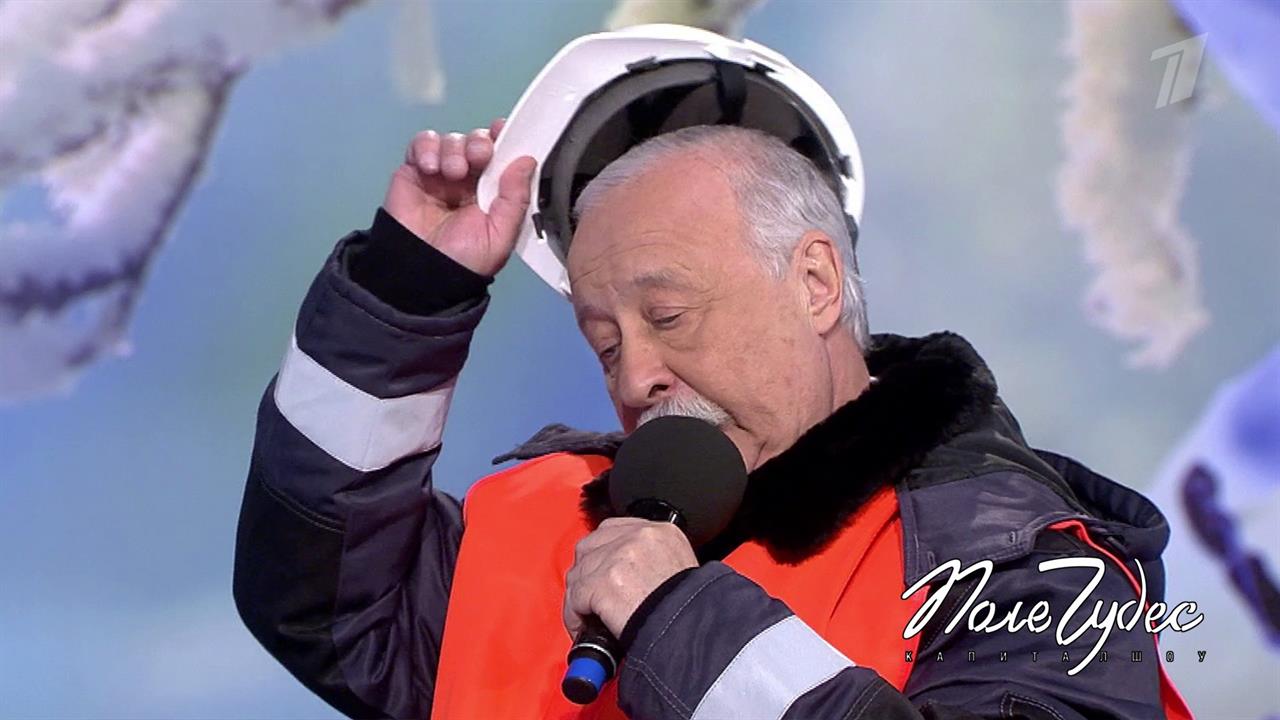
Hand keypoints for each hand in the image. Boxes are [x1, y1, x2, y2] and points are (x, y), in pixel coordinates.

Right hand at [382, 117, 537, 276]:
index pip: (502, 156)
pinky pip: (421, 144)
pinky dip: (427, 147)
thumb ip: (515, 198)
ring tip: (452, 173)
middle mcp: (469, 180)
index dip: (504, 139)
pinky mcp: (414, 171)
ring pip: (451, 140)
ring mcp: (440, 174)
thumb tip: (527, 160)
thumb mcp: (500, 234)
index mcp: (493, 192)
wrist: (421, 273)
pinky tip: (430, 168)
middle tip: (479, 156)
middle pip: (477, 142)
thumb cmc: (464, 259)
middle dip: (479, 142)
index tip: (503, 131)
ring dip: (454, 149)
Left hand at [563, 518, 697, 639]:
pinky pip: (576, 596)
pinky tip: (584, 627)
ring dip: (578, 597)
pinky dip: (575, 615)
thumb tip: (626, 574)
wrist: (693, 630)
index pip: (613, 530)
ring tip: (587, 617)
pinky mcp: (604, 582)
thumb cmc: (691, 610)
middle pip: (590, 546)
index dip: (602, 554)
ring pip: (580, 572)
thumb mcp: (681, 569)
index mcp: (661, 532)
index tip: (599, 574)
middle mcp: (638, 537)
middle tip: (589, 598)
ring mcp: (619, 557)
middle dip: (586, 573)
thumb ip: (652, 561)